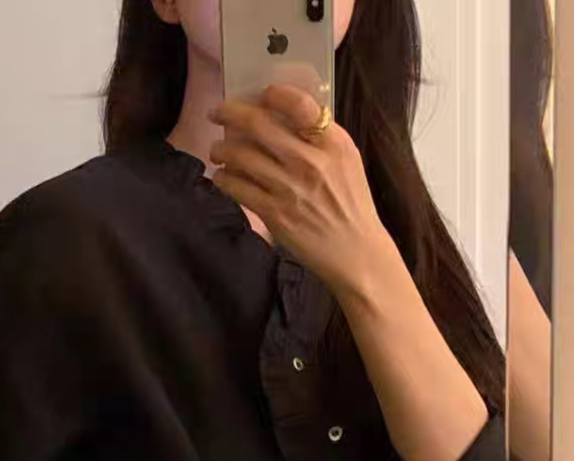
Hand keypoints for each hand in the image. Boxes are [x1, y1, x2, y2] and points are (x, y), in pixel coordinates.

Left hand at [208, 84, 393, 294]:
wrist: (356, 253)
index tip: (259, 94)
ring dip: (221, 149)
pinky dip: (223, 179)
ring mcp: (290, 188)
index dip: (273, 94)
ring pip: (241, 155)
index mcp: (334, 144)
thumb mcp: (347, 162)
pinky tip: (222, 176)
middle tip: (217, 113)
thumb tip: (283, 115)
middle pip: (259, 125)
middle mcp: (310, 162)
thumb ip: (321, 138)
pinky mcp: (275, 213)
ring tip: (217, 150)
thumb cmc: (351, 205)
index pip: (299, 104)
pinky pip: (238, 188)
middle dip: (229, 113)